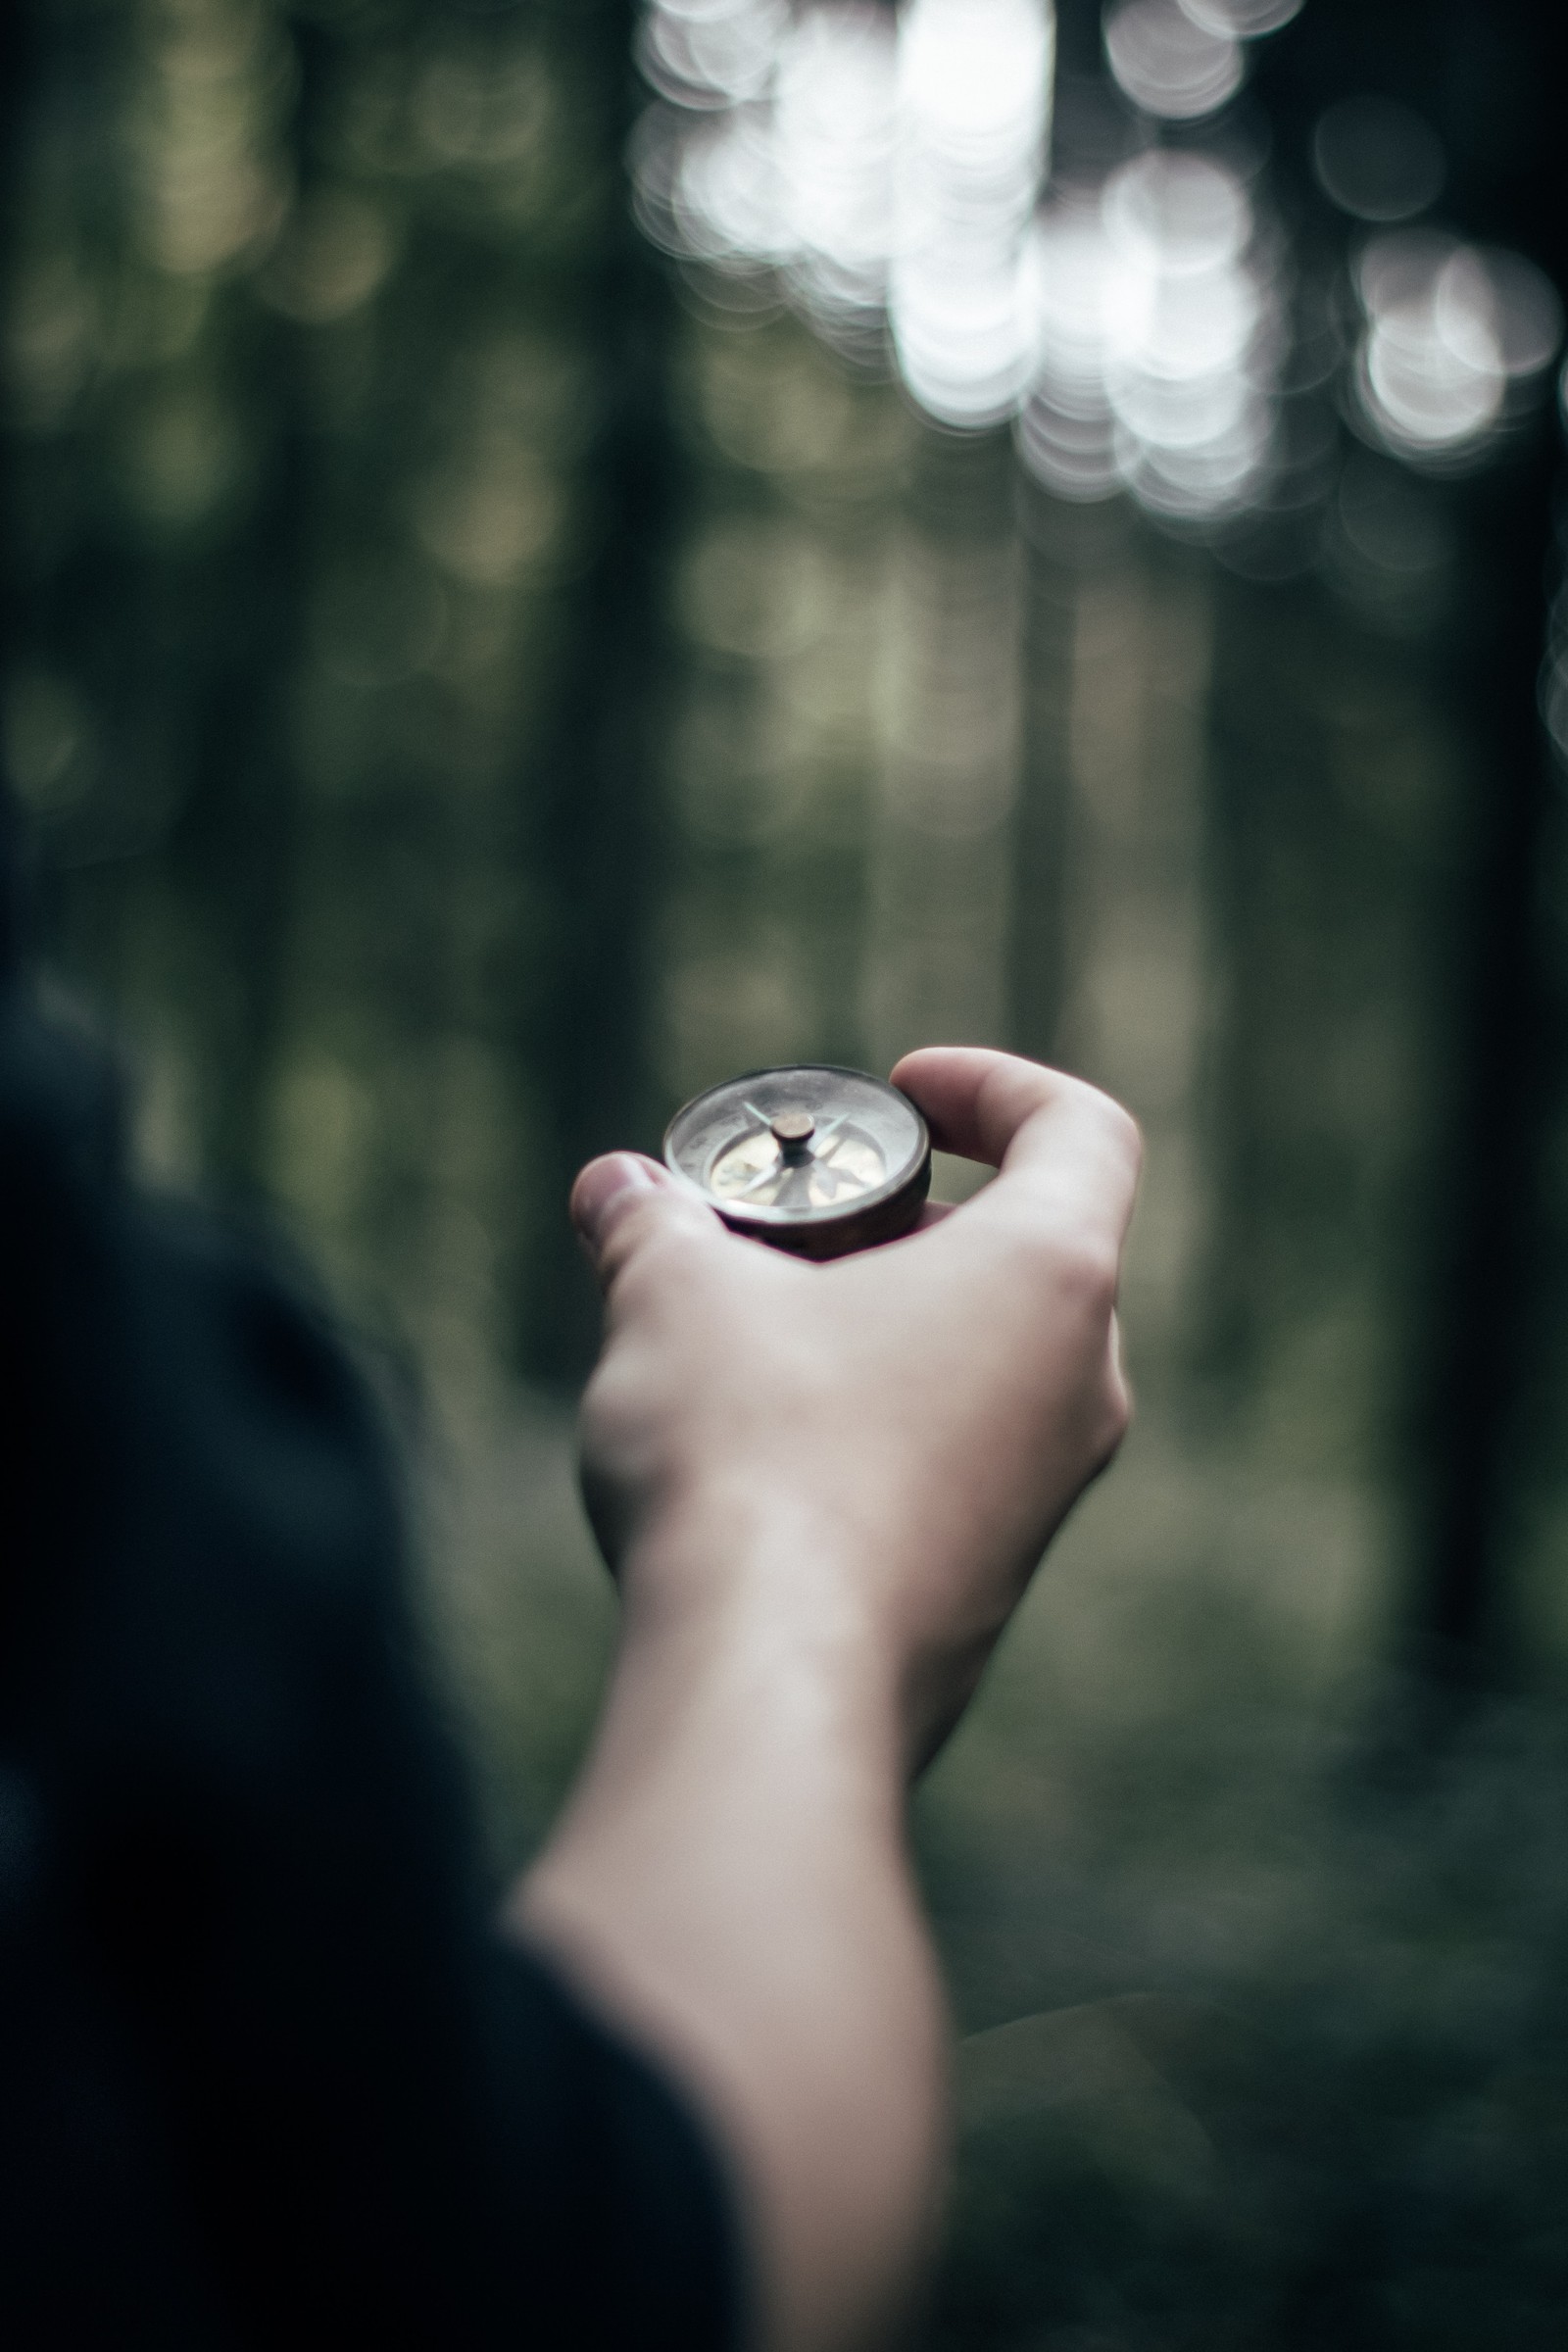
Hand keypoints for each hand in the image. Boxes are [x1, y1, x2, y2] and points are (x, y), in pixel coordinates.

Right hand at [570, 1047, 1139, 1770]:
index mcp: (1050, 1278)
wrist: (769, 1687)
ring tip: (753, 1328)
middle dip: (905, 1219)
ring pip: (989, 1363)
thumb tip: (613, 1191)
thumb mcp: (675, 1300)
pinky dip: (879, 1416)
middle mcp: (1082, 1386)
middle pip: (1027, 1250)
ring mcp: (1047, 1495)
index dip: (996, 1085)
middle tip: (791, 1223)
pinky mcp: (992, 1582)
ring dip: (883, 1322)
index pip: (1080, 1130)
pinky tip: (758, 1442)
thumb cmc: (750, 1459)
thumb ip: (651, 1226)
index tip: (901, 1092)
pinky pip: (956, 1458)